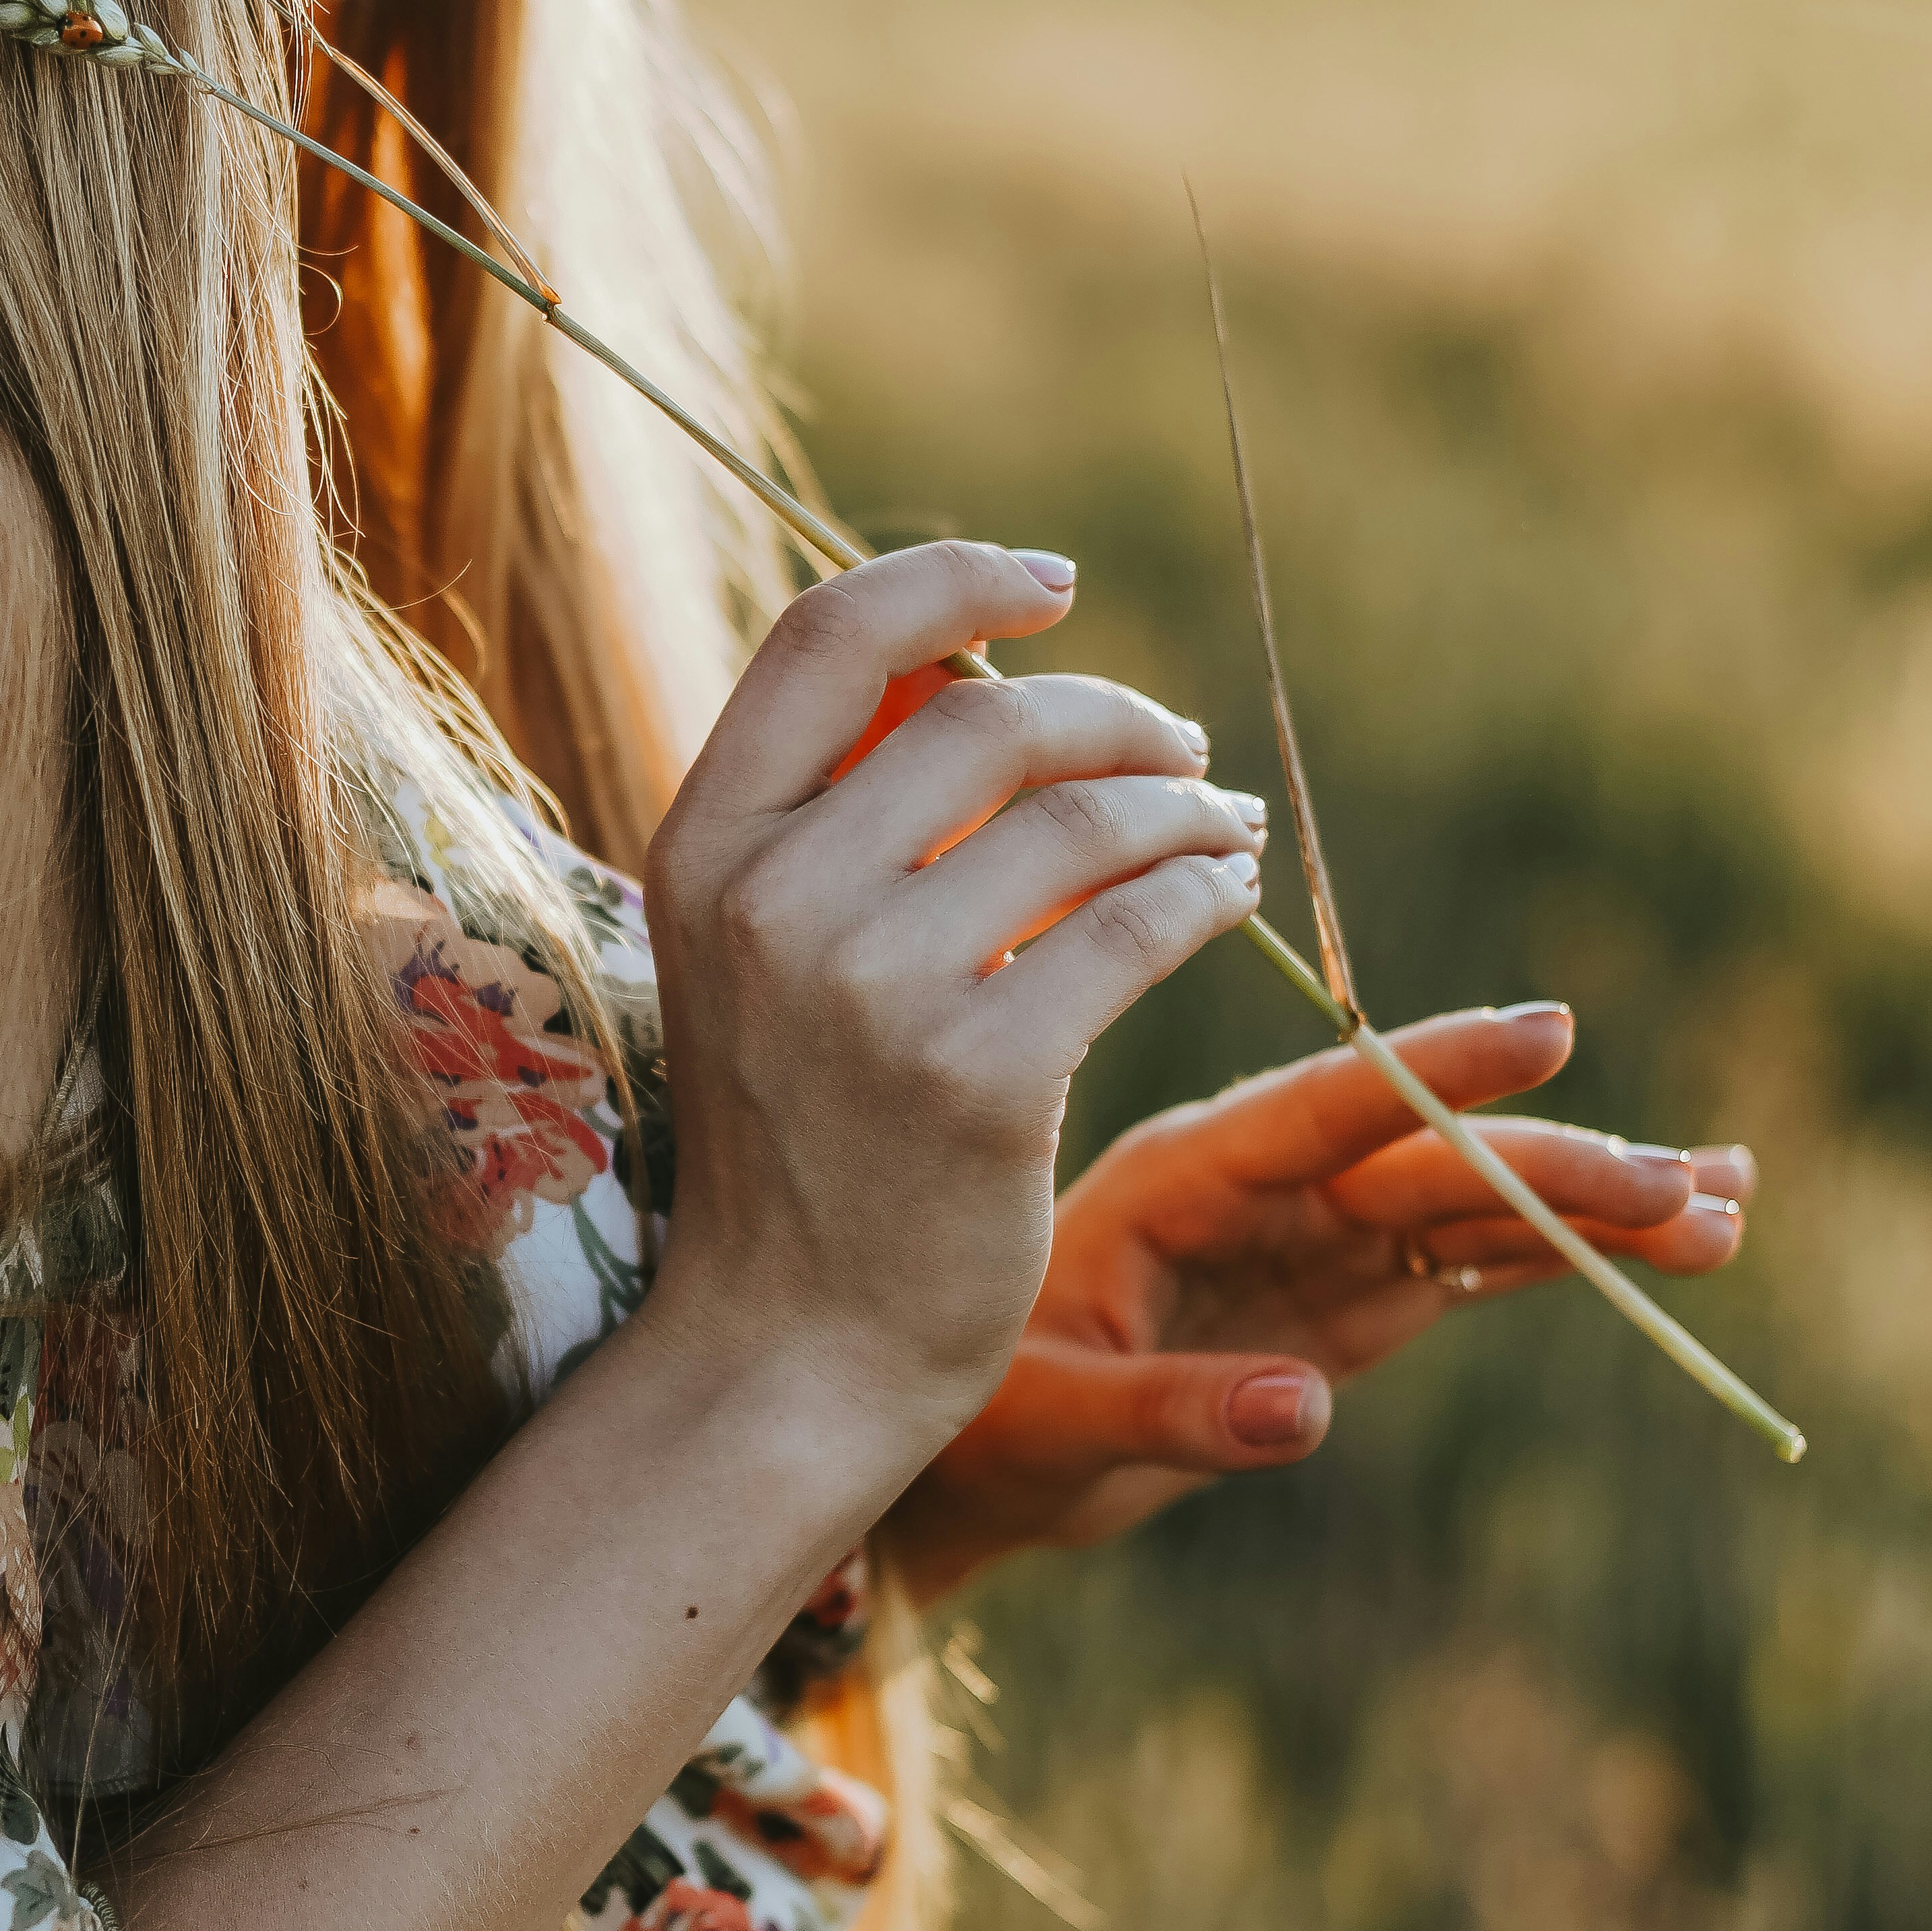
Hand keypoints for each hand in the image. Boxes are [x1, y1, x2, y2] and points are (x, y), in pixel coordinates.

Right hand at [641, 545, 1267, 1524]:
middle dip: (1113, 716)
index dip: (953, 581)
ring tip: (1221, 825)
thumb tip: (972, 662)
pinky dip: (1206, 891)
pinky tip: (1228, 895)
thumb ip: (832, 812)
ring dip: (1181, 804)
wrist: (787, 1349)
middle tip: (1177, 747)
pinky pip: (1138, 928)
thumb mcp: (757, 956)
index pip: (826, 634)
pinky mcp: (982, 1079)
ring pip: (1085, 820)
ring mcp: (875, 990)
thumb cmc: (795, 1138)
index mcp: (703, 848)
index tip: (1051, 587)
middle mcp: (775, 902)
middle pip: (988, 720)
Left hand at [884, 1005, 1754, 1592]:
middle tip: (1694, 1182)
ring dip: (1595, 1205)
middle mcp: (1268, 1187)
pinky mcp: (1348, 1296)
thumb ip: (1174, 1414)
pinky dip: (1566, 1256)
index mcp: (1187, 1175)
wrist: (961, 1445)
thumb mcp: (1054, 1425)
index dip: (1441, 1069)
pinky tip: (1675, 1248)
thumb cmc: (983, 1415)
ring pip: (1476, 1205)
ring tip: (1729, 1209)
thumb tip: (1305, 1410)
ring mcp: (1317, 1239)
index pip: (1333, 1106)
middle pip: (1435, 1160)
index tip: (1552, 1029)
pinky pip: (1473, 1264)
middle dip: (1564, 1164)